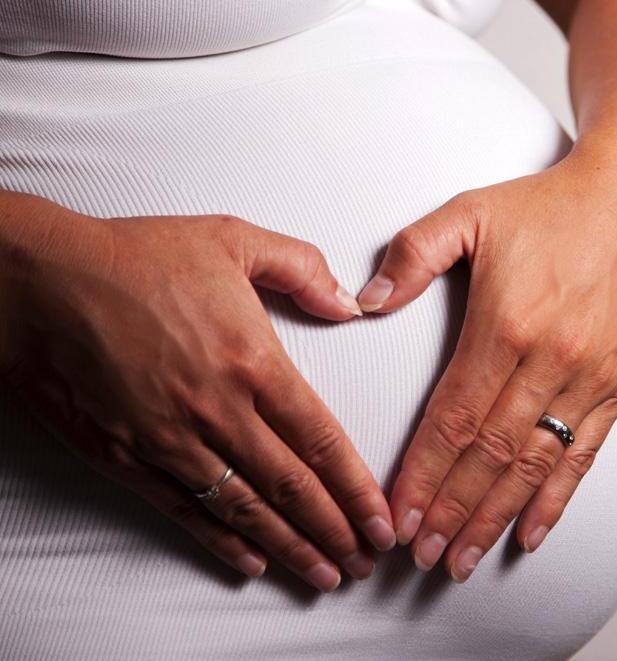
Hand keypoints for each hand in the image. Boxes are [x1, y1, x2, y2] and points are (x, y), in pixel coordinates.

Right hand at [1, 194, 395, 591]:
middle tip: (365, 561)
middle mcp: (218, 410)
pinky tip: (253, 560)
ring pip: (245, 510)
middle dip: (335, 531)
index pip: (321, 440)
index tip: (379, 518)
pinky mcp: (129, 458)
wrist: (42, 283)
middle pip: (292, 487)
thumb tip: (349, 304)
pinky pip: (185, 511)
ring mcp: (172, 440)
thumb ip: (301, 268)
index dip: (356, 488)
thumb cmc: (134, 258)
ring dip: (291, 548)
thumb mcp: (233, 238)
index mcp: (251, 360)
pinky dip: (223, 542)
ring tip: (325, 574)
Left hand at [357, 140, 616, 581]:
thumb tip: (366, 301)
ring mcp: (588, 377)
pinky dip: (555, 499)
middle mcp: (550, 360)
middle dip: (449, 510)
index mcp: (505, 324)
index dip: (423, 473)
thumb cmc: (548, 208)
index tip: (398, 513)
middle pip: (488, 454)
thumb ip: (413, 255)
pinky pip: (583, 455)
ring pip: (532, 466)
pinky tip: (531, 532)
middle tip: (419, 553)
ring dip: (493, 517)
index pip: (454, 418)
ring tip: (461, 558)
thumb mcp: (468, 213)